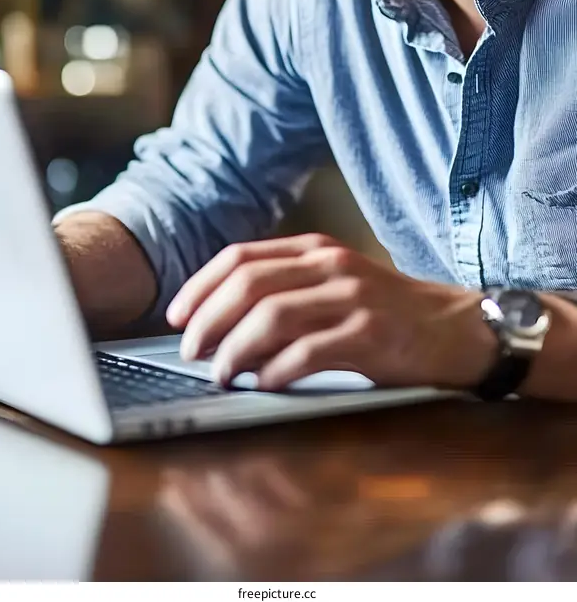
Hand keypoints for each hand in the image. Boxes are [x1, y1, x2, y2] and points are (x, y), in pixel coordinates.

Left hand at [165, 233, 494, 390]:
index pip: (240, 257)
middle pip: (247, 283)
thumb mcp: (336, 285)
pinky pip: (309, 351)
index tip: (176, 317)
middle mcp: (330, 265)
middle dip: (208, 320)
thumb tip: (221, 326)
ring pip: (271, 315)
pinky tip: (263, 385)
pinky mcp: (372, 335)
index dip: (200, 286)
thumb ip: (287, 291)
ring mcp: (352, 298)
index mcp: (315, 249)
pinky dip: (277, 370)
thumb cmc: (390, 313)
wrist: (460, 328)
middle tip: (191, 352)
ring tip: (220, 375)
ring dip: (235, 349)